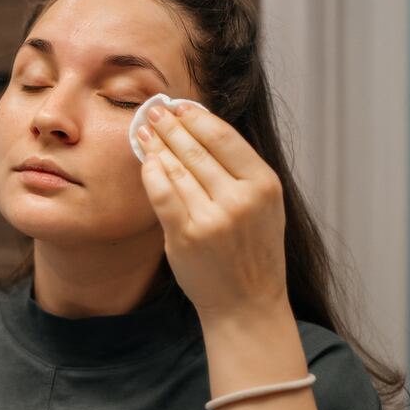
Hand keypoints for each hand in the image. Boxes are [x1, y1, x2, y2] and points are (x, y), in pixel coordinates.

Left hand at [136, 102, 288, 321]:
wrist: (246, 303)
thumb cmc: (251, 250)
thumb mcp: (262, 205)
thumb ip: (238, 170)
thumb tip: (199, 128)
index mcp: (264, 185)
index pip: (224, 137)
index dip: (196, 117)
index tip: (179, 106)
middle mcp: (241, 199)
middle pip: (196, 149)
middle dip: (170, 126)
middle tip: (153, 112)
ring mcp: (213, 218)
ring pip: (176, 168)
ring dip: (157, 146)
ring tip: (144, 132)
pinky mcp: (187, 235)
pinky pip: (162, 193)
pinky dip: (150, 173)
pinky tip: (145, 161)